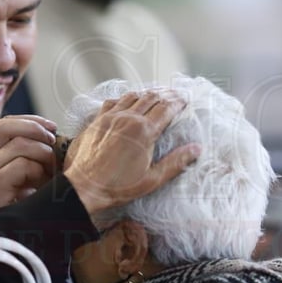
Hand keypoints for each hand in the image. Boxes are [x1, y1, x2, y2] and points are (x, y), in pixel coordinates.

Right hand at [0, 115, 57, 235]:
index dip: (29, 121)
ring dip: (42, 155)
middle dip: (35, 128)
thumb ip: (22, 162)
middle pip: (6, 127)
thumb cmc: (4, 215)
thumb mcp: (11, 182)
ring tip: (50, 171)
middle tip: (54, 140)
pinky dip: (38, 172)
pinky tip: (39, 186)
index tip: (51, 126)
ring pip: (20, 145)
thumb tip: (52, 145)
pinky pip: (22, 165)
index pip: (4, 125)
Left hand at [64, 90, 200, 215]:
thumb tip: (196, 149)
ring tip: (155, 97)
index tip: (185, 101)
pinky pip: (114, 101)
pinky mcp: (98, 120)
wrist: (84, 187)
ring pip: (133, 96)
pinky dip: (125, 98)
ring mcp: (111, 117)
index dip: (178, 102)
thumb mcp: (152, 179)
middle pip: (151, 97)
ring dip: (147, 94)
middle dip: (166, 95)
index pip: (166, 108)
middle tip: (175, 97)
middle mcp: (128, 118)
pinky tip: (128, 102)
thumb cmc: (118, 187)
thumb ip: (176, 162)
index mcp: (144, 131)